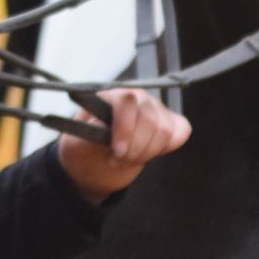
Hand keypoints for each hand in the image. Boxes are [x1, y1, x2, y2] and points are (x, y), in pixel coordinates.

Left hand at [58, 89, 190, 205]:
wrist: (93, 162)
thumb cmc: (84, 150)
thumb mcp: (77, 145)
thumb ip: (89, 132)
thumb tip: (102, 121)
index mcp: (109, 96)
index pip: (126, 101)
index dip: (125, 128)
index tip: (117, 151)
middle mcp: (134, 96)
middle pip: (149, 119)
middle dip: (136, 148)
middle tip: (118, 160)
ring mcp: (154, 107)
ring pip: (165, 128)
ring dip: (148, 151)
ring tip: (129, 158)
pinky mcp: (169, 122)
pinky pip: (182, 130)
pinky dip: (168, 146)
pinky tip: (151, 152)